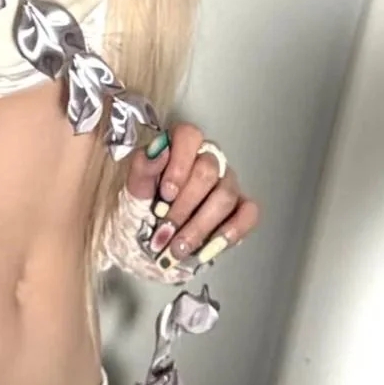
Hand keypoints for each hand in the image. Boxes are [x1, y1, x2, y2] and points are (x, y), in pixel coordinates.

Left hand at [126, 123, 259, 271]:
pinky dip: (230, 232)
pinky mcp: (241, 208)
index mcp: (181, 146)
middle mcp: (209, 160)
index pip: (189, 136)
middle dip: (184, 205)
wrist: (149, 240)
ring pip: (225, 196)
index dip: (179, 164)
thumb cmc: (143, 206)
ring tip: (177, 248)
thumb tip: (158, 149)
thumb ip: (143, 166)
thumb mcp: (134, 187)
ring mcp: (227, 183)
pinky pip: (248, 214)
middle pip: (208, 171)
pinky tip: (208, 248)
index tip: (165, 195)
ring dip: (199, 227)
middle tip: (165, 230)